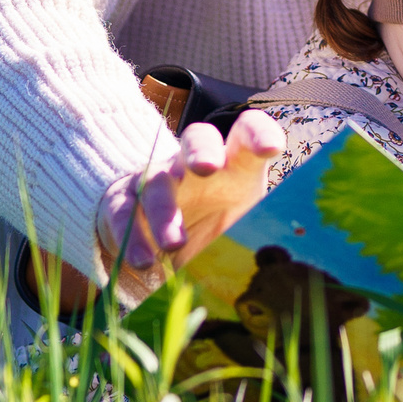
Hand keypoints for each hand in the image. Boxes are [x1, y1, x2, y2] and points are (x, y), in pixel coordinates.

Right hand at [103, 110, 286, 274]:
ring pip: (156, 181)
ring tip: (173, 245)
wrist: (164, 243)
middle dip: (202, 150)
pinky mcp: (123, 201)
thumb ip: (260, 239)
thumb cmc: (218, 231)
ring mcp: (158, 179)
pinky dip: (132, 238)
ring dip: (163, 211)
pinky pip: (123, 212)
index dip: (258, 134)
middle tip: (208, 168)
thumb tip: (280, 268)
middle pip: (197, 139)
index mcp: (234, 164)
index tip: (270, 148)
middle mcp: (194, 163)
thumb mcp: (243, 231)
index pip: (246, 133)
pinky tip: (144, 262)